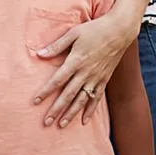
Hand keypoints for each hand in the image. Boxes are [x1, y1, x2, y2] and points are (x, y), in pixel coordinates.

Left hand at [32, 11, 137, 126]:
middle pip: (68, 95)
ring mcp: (96, 78)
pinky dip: (90, 110)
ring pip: (82, 100)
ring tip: (61, 125)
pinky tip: (84, 120)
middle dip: (56, 109)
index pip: (57, 80)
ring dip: (71, 113)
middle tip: (46, 122)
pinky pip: (96, 98)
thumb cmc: (94, 30)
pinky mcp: (104, 80)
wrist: (120, 31)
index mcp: (76, 61)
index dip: (46, 92)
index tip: (35, 102)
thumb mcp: (73, 33)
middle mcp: (86, 73)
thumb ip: (56, 46)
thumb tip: (39, 54)